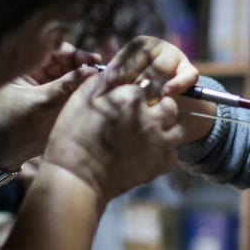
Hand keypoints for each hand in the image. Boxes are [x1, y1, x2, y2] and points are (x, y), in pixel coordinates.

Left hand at [0, 44, 103, 169]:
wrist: (6, 152)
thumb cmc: (15, 125)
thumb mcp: (41, 104)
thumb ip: (66, 86)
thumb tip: (93, 71)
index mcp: (24, 66)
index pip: (53, 50)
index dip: (74, 54)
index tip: (92, 61)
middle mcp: (36, 72)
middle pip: (66, 61)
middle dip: (83, 66)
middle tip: (101, 72)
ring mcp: (46, 85)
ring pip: (71, 75)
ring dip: (85, 78)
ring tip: (102, 82)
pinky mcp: (54, 99)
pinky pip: (72, 89)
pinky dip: (83, 90)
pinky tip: (95, 91)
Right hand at [41, 71, 184, 204]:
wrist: (77, 178)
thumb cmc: (73, 137)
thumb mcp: (81, 100)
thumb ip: (104, 81)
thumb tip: (118, 71)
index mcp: (131, 98)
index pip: (149, 86)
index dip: (141, 95)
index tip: (131, 103)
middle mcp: (150, 117)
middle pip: (169, 105)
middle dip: (160, 107)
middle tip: (144, 117)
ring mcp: (159, 142)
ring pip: (176, 128)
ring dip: (166, 129)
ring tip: (149, 135)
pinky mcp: (160, 164)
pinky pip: (173, 153)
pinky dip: (164, 152)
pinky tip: (148, 152)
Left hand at [98, 36, 199, 99]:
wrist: (173, 98)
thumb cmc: (144, 89)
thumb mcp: (128, 79)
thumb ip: (115, 78)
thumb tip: (94, 83)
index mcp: (138, 45)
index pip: (124, 60)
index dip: (113, 76)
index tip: (103, 90)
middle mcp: (156, 46)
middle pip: (142, 64)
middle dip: (131, 82)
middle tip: (121, 96)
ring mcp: (175, 56)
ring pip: (161, 69)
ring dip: (151, 84)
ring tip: (142, 98)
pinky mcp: (189, 70)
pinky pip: (185, 76)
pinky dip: (176, 84)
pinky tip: (166, 94)